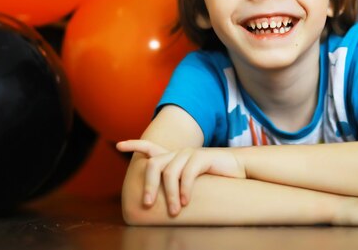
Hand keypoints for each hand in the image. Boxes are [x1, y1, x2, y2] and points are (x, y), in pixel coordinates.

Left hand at [116, 140, 245, 215]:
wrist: (239, 169)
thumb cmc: (215, 179)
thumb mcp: (192, 181)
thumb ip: (177, 184)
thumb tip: (160, 202)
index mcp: (174, 157)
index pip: (150, 147)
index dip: (134, 145)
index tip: (118, 145)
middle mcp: (178, 153)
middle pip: (153, 165)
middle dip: (148, 186)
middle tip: (147, 205)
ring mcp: (189, 154)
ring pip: (169, 173)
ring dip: (170, 195)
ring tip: (174, 212)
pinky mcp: (201, 157)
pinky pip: (187, 174)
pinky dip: (185, 190)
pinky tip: (186, 203)